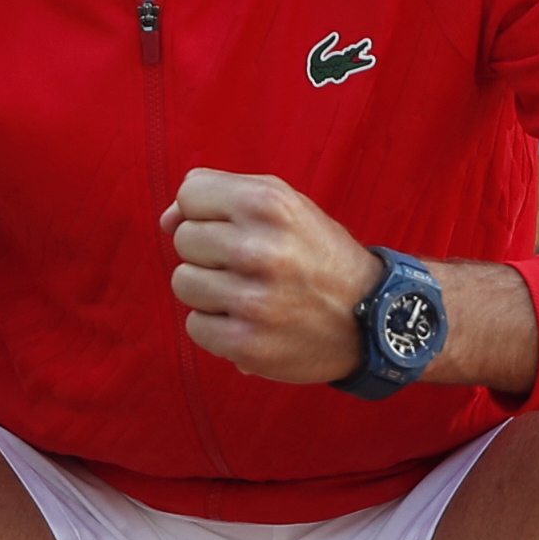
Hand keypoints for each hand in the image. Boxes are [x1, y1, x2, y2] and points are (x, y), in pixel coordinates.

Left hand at [161, 168, 385, 384]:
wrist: (371, 318)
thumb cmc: (316, 254)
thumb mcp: (283, 205)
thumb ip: (220, 195)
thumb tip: (166, 220)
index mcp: (267, 204)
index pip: (190, 195)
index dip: (209, 211)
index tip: (239, 226)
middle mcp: (259, 250)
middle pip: (184, 239)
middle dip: (210, 251)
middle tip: (251, 263)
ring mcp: (252, 301)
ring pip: (183, 282)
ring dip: (209, 289)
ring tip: (249, 293)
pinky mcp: (246, 344)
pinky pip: (195, 326)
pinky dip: (216, 326)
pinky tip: (249, 321)